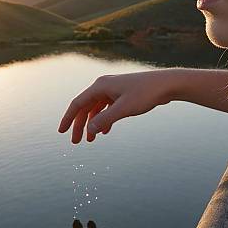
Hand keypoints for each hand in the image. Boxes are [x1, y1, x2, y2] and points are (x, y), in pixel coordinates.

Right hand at [58, 69, 176, 142]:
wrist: (166, 84)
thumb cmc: (146, 93)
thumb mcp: (124, 109)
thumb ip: (105, 120)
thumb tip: (89, 130)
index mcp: (100, 86)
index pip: (77, 103)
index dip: (68, 118)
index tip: (61, 132)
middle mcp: (103, 86)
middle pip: (85, 107)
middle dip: (80, 125)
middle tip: (76, 142)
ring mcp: (113, 89)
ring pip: (96, 108)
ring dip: (92, 124)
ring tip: (91, 140)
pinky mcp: (121, 94)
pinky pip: (106, 108)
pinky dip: (104, 119)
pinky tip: (105, 131)